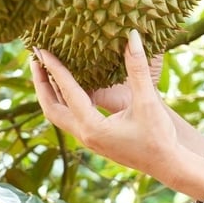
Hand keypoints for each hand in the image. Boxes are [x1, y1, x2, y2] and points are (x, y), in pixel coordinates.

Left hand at [30, 30, 178, 176]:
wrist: (168, 165)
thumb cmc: (159, 137)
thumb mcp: (147, 101)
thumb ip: (137, 69)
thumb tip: (131, 37)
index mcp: (92, 127)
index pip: (66, 92)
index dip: (54, 69)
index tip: (42, 50)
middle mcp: (85, 135)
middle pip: (51, 107)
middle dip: (40, 83)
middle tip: (35, 59)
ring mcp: (89, 139)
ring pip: (59, 114)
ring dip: (50, 92)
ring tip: (46, 71)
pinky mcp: (96, 139)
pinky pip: (71, 117)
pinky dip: (64, 100)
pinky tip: (71, 87)